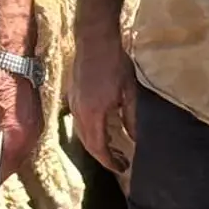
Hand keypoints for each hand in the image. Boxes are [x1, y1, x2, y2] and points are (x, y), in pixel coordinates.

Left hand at [0, 61, 42, 183]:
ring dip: (10, 159)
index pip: (8, 166)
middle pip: (17, 161)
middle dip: (3, 170)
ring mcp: (37, 126)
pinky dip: (15, 147)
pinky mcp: (37, 119)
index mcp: (17, 134)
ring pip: (23, 152)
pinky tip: (3, 147)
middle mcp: (32, 134)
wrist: (14, 57)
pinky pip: (27, 141)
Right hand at [68, 14, 137, 175]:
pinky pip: (78, 122)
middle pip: (87, 144)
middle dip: (103, 156)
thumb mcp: (129, 92)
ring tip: (112, 149)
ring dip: (95, 144)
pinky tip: (101, 129)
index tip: (122, 168)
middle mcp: (79, 112)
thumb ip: (132, 118)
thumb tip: (135, 139)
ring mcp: (73, 103)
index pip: (99, 147)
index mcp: (93, 114)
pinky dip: (89, 132)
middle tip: (120, 162)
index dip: (110, 161)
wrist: (95, 39)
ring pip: (81, 133)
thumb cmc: (115, 63)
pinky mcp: (73, 95)